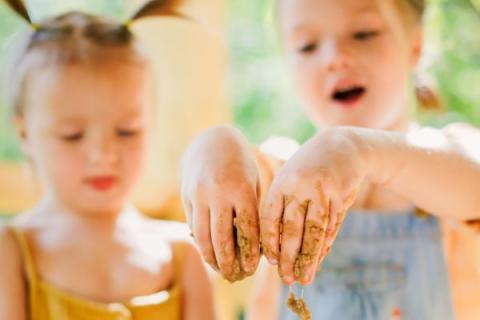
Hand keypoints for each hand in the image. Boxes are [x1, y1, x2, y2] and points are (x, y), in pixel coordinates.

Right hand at [181, 126, 260, 280]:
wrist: (211, 142)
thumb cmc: (240, 165)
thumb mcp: (252, 182)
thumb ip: (251, 211)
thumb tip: (254, 247)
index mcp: (241, 189)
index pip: (247, 230)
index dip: (250, 253)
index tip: (251, 269)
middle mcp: (218, 193)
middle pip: (222, 238)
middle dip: (228, 262)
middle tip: (234, 277)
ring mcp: (199, 195)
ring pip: (203, 236)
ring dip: (210, 257)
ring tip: (219, 270)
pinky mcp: (186, 196)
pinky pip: (193, 225)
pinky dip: (201, 242)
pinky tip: (208, 253)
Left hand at [261, 128, 365, 284]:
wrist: (343, 147)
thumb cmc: (309, 168)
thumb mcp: (290, 179)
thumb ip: (282, 208)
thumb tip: (275, 246)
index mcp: (281, 183)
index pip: (270, 218)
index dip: (269, 242)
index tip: (270, 262)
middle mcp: (299, 187)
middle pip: (291, 229)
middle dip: (288, 257)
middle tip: (286, 278)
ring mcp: (321, 191)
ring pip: (314, 232)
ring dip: (309, 258)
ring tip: (304, 278)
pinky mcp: (340, 196)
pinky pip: (331, 227)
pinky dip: (325, 245)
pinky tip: (320, 259)